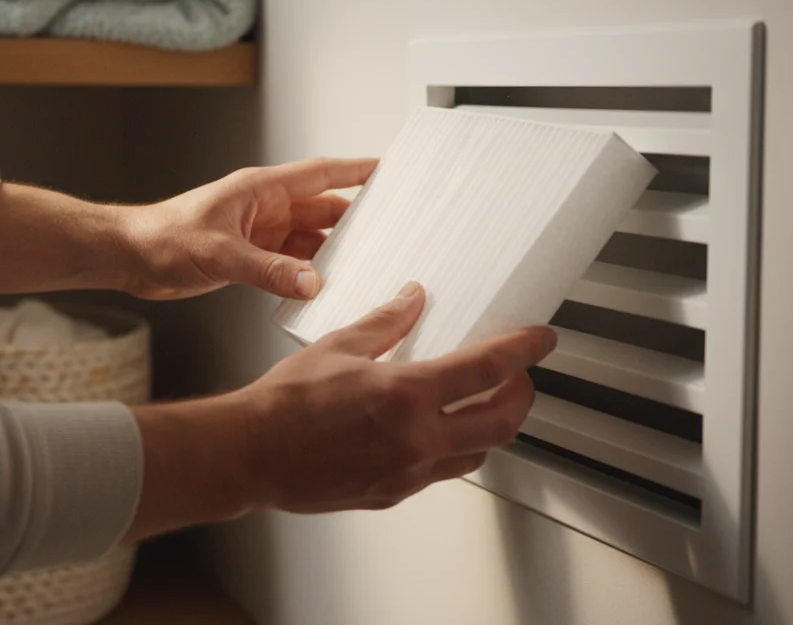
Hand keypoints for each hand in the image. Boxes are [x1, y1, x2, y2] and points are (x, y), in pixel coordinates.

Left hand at [119, 158, 377, 300]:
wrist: (129, 257)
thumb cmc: (162, 237)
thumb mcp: (220, 254)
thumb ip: (268, 270)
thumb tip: (311, 282)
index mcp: (261, 190)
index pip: (320, 174)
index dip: (355, 171)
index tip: (386, 170)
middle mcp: (265, 208)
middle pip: (322, 210)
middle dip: (354, 220)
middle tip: (388, 230)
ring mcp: (259, 233)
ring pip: (309, 240)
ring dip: (331, 253)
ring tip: (362, 265)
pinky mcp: (250, 257)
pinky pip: (290, 264)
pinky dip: (307, 275)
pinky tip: (322, 288)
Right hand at [124, 283, 555, 541]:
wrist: (252, 454)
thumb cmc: (284, 404)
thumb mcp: (339, 347)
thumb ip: (386, 322)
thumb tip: (412, 300)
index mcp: (407, 395)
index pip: (487, 369)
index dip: (523, 351)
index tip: (540, 339)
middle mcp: (417, 439)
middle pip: (502, 420)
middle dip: (521, 394)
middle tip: (519, 376)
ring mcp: (409, 471)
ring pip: (478, 452)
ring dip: (491, 426)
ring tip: (483, 404)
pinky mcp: (394, 492)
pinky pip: (443, 471)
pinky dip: (453, 448)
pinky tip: (438, 431)